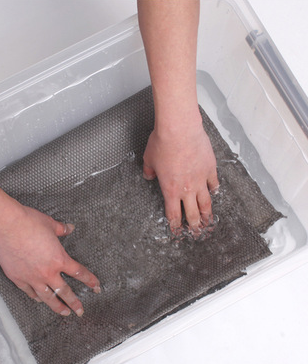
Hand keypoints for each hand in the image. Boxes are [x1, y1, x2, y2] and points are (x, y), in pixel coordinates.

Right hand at [0, 205, 100, 315]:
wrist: (6, 226)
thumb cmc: (28, 223)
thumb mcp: (50, 224)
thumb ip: (62, 229)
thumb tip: (70, 228)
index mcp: (58, 259)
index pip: (79, 272)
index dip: (89, 280)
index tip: (96, 287)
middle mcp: (47, 272)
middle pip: (64, 291)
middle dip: (74, 302)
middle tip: (80, 311)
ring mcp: (32, 277)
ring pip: (47, 297)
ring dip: (57, 306)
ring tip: (63, 313)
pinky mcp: (17, 278)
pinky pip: (29, 292)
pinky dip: (36, 297)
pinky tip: (39, 300)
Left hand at [143, 118, 218, 235]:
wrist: (179, 129)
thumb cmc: (162, 143)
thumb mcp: (149, 159)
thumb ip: (149, 171)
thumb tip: (149, 176)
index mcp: (170, 190)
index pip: (173, 214)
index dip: (175, 226)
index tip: (177, 232)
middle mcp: (186, 189)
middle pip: (192, 213)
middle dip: (193, 226)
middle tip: (196, 234)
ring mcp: (200, 180)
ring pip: (205, 203)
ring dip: (207, 215)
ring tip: (209, 223)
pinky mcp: (210, 168)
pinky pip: (214, 184)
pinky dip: (214, 191)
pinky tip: (214, 194)